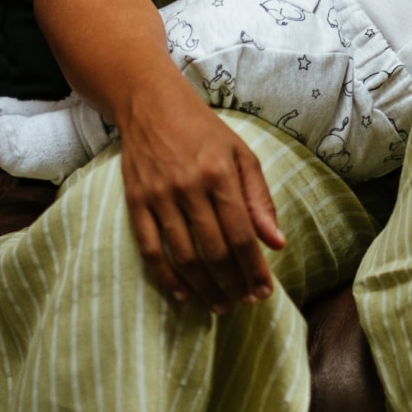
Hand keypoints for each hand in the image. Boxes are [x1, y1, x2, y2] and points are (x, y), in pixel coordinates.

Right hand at [117, 75, 285, 312]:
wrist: (153, 106)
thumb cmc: (205, 131)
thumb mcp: (241, 154)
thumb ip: (259, 199)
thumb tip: (276, 243)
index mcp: (221, 174)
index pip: (242, 233)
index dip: (254, 268)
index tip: (264, 292)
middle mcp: (190, 187)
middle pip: (214, 250)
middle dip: (232, 283)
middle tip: (243, 302)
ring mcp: (159, 197)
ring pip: (183, 256)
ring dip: (203, 287)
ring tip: (219, 305)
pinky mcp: (135, 203)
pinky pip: (150, 250)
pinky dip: (166, 278)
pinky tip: (183, 294)